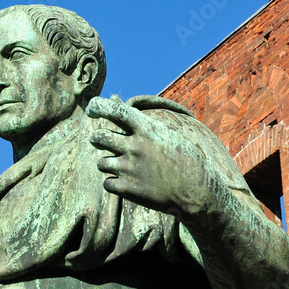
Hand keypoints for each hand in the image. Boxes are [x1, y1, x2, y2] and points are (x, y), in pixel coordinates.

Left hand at [86, 95, 216, 218]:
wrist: (197, 191)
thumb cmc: (182, 158)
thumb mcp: (163, 133)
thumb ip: (135, 117)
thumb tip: (113, 97)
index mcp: (147, 130)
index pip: (114, 111)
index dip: (98, 106)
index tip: (92, 107)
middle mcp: (135, 147)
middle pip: (99, 137)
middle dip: (96, 139)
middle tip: (101, 141)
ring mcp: (130, 168)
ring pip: (101, 163)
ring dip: (108, 164)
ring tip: (126, 167)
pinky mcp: (127, 189)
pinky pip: (107, 183)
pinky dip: (114, 184)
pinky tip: (129, 183)